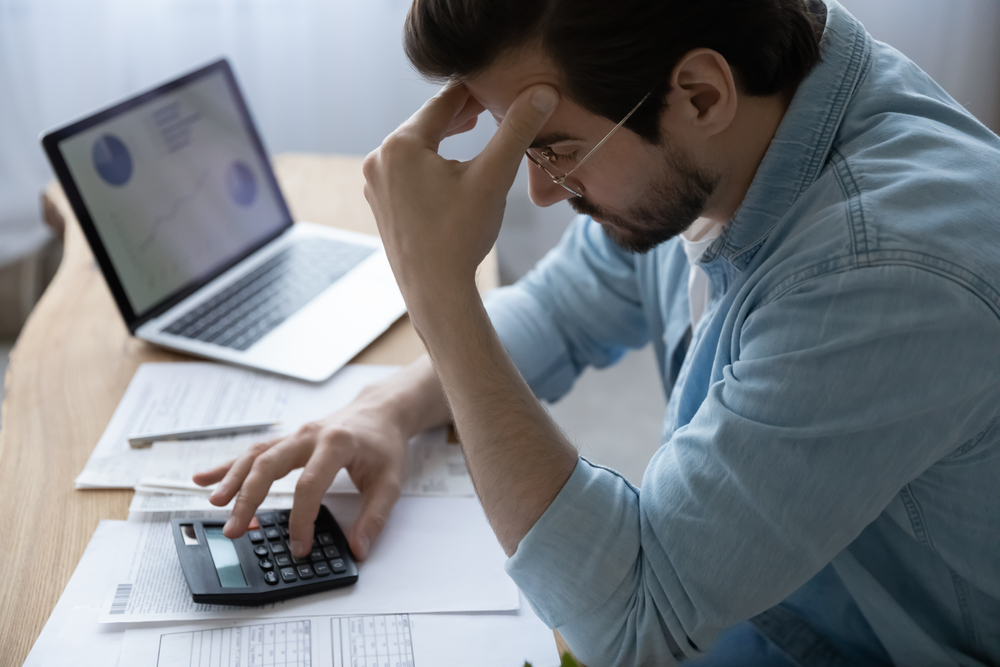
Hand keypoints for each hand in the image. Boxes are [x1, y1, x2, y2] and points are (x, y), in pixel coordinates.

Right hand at [192, 392, 407, 559]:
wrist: (379, 412)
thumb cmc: (383, 444)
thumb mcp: (390, 481)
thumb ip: (375, 516)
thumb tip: (359, 548)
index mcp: (336, 443)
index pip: (310, 484)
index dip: (301, 519)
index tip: (298, 547)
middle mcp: (309, 435)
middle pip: (269, 465)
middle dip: (248, 497)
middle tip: (234, 529)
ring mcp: (295, 436)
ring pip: (255, 456)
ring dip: (232, 481)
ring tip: (214, 506)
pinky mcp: (287, 440)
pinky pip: (253, 452)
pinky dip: (227, 466)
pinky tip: (204, 479)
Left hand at [363, 83, 558, 303]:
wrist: (435, 291)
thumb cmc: (461, 236)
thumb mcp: (493, 177)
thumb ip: (517, 130)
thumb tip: (543, 92)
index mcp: (401, 145)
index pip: (444, 102)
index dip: (476, 91)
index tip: (499, 85)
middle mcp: (379, 158)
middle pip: (427, 122)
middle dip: (461, 113)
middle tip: (491, 103)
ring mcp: (376, 182)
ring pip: (417, 145)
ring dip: (445, 136)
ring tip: (473, 125)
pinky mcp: (380, 201)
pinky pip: (408, 168)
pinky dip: (431, 160)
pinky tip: (450, 166)